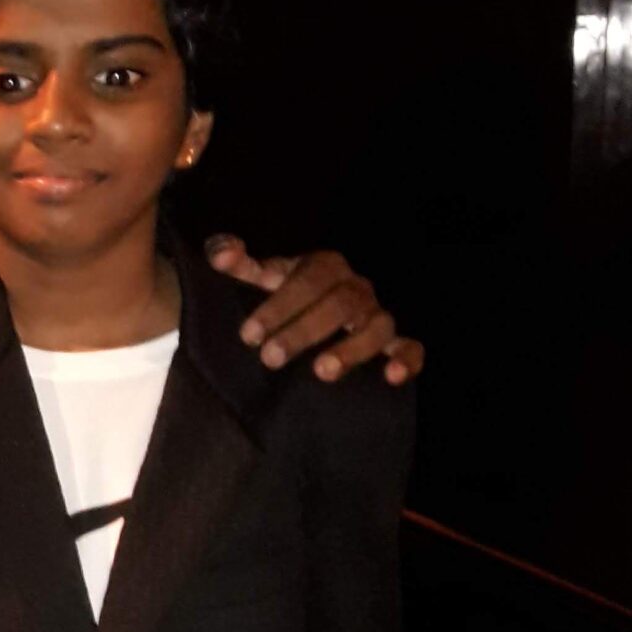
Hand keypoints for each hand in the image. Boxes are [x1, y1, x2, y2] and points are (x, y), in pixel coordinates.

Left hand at [206, 236, 423, 386]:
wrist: (327, 304)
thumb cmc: (292, 292)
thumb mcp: (268, 277)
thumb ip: (242, 265)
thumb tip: (220, 253)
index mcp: (326, 267)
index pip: (306, 281)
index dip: (279, 306)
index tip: (249, 335)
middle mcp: (356, 288)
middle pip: (338, 305)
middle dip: (303, 331)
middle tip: (270, 359)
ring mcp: (378, 314)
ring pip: (377, 327)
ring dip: (352, 349)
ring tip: (321, 372)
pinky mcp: (396, 342)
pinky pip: (411, 347)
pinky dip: (407, 360)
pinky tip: (392, 378)